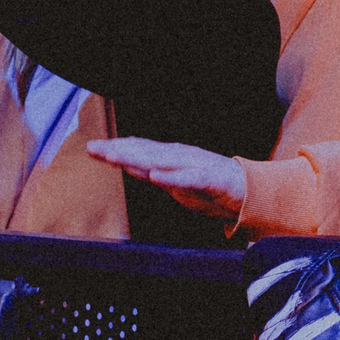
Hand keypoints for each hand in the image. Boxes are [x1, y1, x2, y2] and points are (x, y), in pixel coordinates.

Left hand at [86, 137, 247, 228]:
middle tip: (94, 149)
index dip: (115, 149)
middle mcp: (179, 156)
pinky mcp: (209, 178)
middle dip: (119, 150)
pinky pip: (188, 178)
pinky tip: (155, 175)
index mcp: (170, 156)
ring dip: (137, 158)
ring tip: (115, 157)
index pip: (138, 151)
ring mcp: (194, 165)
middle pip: (144, 152)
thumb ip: (152, 173)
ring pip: (161, 161)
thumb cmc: (209, 186)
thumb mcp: (173, 181)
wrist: (247, 191)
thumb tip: (127, 165)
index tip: (92, 149)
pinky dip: (171, 176)